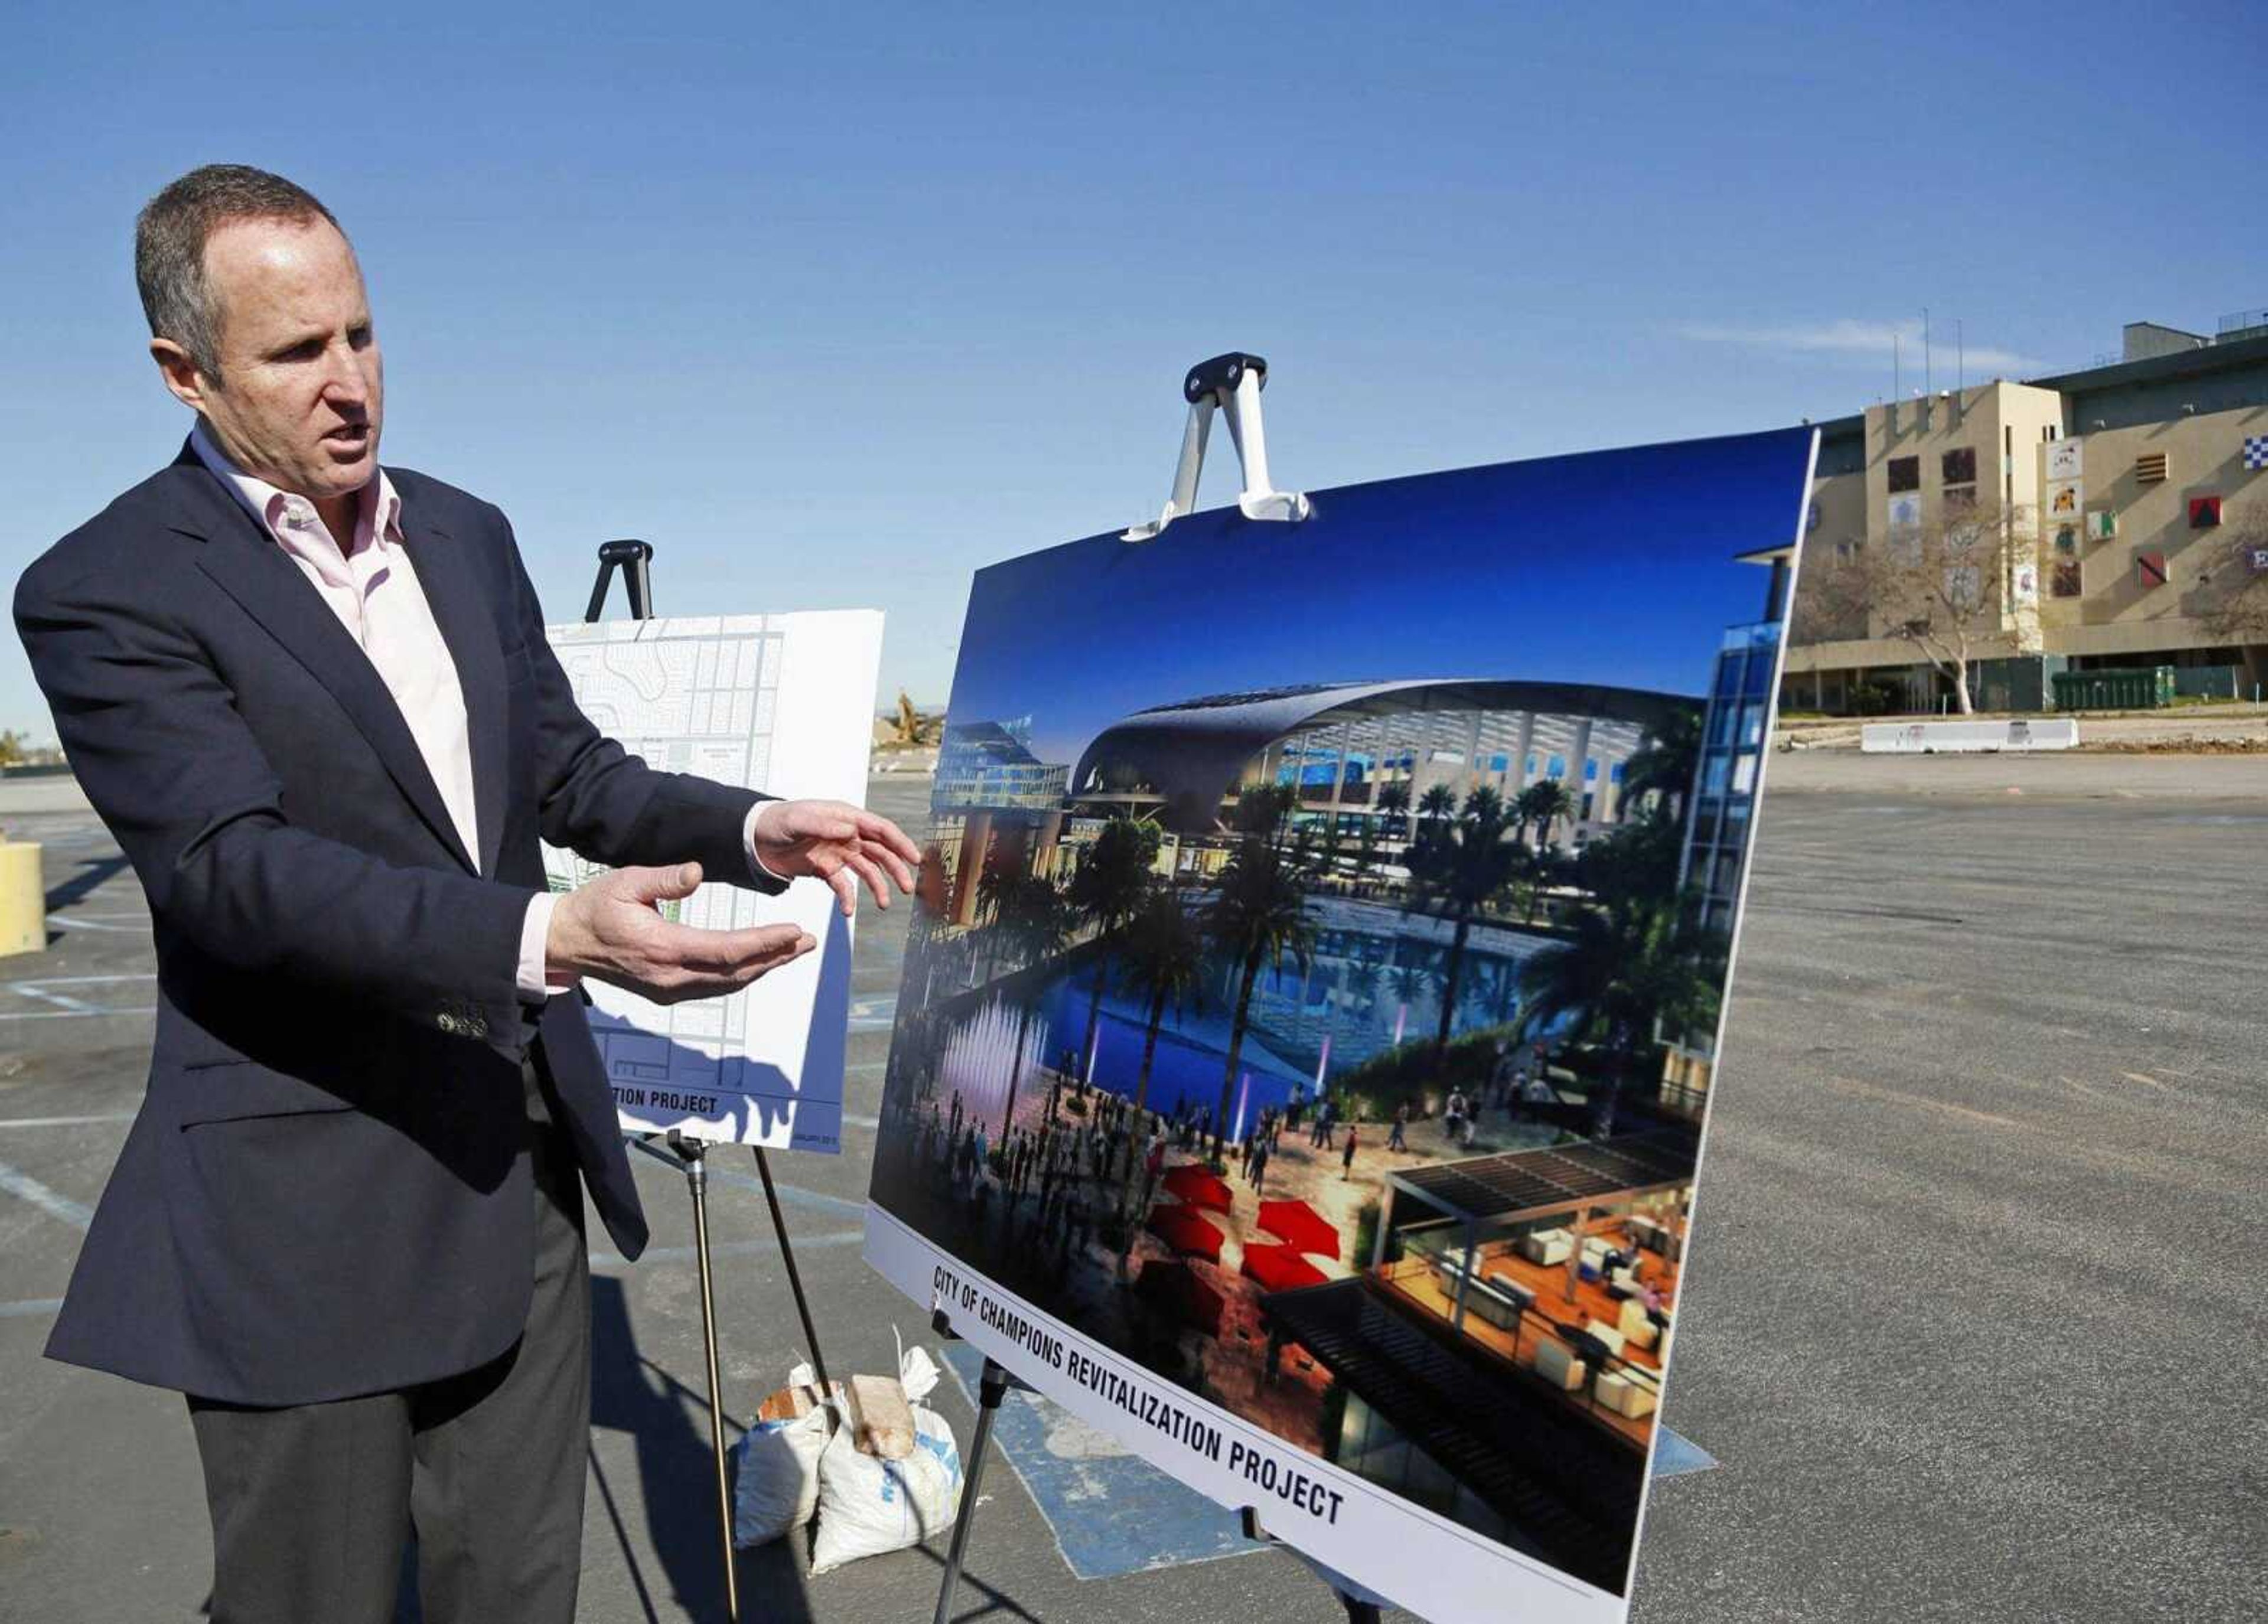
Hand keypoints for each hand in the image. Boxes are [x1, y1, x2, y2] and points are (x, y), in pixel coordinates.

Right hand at [548, 862, 813, 1003]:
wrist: (566, 942)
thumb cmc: (594, 908)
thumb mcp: (624, 882)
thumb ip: (663, 878)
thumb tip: (697, 872)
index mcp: (662, 947)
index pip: (726, 950)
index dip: (764, 943)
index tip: (794, 932)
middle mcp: (669, 977)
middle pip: (735, 973)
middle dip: (775, 957)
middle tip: (808, 942)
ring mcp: (667, 989)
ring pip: (727, 984)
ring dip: (763, 968)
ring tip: (793, 950)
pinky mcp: (665, 993)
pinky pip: (713, 987)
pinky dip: (741, 975)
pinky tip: (759, 962)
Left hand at [751, 799, 921, 916]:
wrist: (754, 838)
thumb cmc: (776, 821)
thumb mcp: (798, 820)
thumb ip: (823, 825)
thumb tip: (851, 831)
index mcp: (845, 817)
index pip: (880, 828)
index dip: (900, 842)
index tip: (915, 858)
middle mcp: (846, 834)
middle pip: (880, 851)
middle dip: (896, 868)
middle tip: (907, 887)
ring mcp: (838, 853)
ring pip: (867, 870)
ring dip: (878, 886)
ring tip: (884, 904)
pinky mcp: (826, 869)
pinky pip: (843, 885)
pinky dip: (848, 898)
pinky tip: (848, 911)